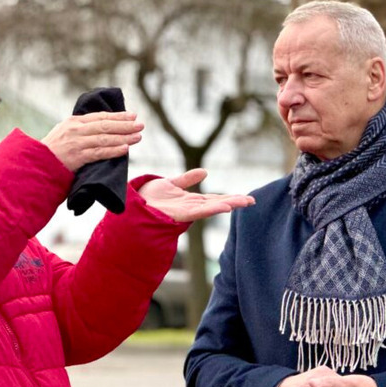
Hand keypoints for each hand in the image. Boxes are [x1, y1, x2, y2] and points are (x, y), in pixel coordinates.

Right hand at [42, 111, 142, 171]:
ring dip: (123, 137)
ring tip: (138, 137)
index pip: (100, 116)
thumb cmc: (52, 151)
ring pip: (104, 138)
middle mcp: (76, 129)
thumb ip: (80, 129)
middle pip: (105, 125)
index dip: (118, 116)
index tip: (132, 116)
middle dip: (125, 125)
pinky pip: (99, 153)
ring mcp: (77, 143)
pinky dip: (113, 151)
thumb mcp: (64, 133)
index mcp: (74, 121)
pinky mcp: (77, 157)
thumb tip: (101, 128)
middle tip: (140, 125)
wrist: (37, 163)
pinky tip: (125, 149)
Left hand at [138, 169, 254, 222]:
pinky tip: (226, 206)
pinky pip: (200, 211)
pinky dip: (213, 209)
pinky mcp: (180, 214)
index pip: (214, 199)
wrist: (133, 204)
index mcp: (190, 201)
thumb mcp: (170, 183)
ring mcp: (187, 211)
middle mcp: (191, 207)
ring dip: (229, 204)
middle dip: (235, 202)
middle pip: (217, 203)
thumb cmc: (148, 196)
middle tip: (252, 201)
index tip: (245, 197)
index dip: (229, 197)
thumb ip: (187, 179)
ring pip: (212, 207)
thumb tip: (205, 172)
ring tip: (245, 202)